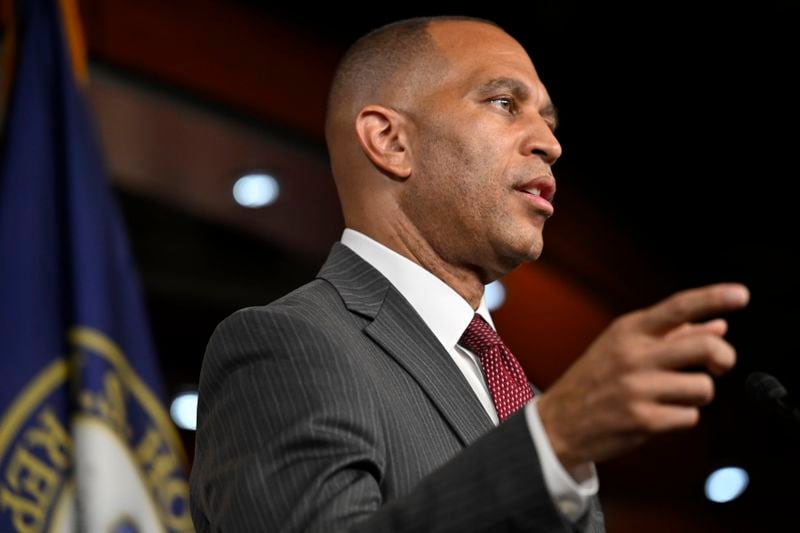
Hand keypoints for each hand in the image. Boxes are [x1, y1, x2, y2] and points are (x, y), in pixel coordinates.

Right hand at [536, 283, 749, 469]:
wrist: (559, 421)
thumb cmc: (596, 380)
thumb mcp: (623, 347)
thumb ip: (671, 335)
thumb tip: (719, 327)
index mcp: (628, 330)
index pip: (678, 307)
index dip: (713, 298)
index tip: (741, 295)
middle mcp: (634, 354)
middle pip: (706, 349)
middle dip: (724, 359)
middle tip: (718, 366)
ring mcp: (638, 388)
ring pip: (703, 388)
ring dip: (695, 395)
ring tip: (670, 396)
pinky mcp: (644, 420)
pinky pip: (690, 417)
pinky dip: (681, 418)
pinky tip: (658, 415)